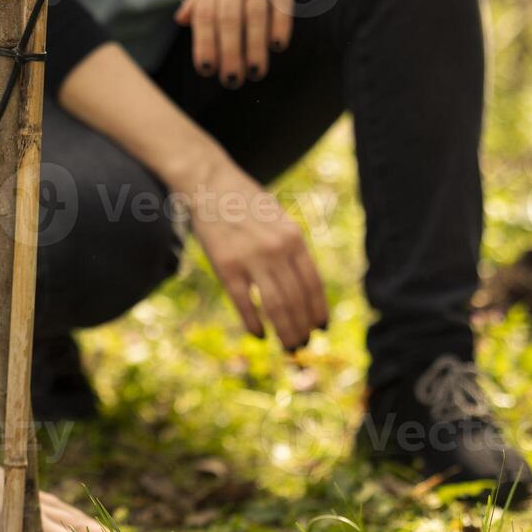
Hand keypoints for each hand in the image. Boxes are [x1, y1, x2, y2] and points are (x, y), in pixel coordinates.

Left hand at [175, 0, 295, 86]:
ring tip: (255, 72)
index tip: (207, 70)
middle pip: (227, 16)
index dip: (204, 43)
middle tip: (232, 80)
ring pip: (254, 11)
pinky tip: (278, 45)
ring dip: (254, 45)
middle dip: (229, 52)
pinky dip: (281, 22)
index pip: (204, 13)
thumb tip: (182, 20)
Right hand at [186, 158, 327, 349]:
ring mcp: (251, 259)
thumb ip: (291, 250)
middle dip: (302, 327)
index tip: (320, 328)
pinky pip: (245, 303)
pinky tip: (258, 335)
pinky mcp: (226, 267)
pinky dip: (253, 323)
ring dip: (284, 330)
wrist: (211, 184)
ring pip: (275, 306)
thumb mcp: (279, 221)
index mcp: (294, 238)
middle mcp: (276, 250)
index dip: (318, 310)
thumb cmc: (246, 204)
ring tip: (288, 346)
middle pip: (296, 300)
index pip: (313, 284)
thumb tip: (303, 289)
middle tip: (302, 345)